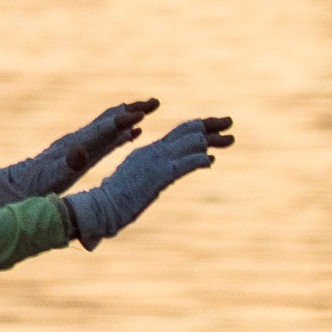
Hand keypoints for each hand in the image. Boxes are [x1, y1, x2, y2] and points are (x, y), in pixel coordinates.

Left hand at [0, 98, 157, 205]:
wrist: (14, 187)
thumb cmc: (33, 187)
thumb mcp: (50, 179)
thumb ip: (66, 165)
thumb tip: (80, 151)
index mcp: (75, 147)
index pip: (102, 130)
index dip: (122, 121)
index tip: (142, 113)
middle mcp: (79, 141)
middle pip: (108, 120)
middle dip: (131, 109)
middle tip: (156, 101)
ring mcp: (79, 145)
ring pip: (109, 126)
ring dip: (129, 116)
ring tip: (149, 108)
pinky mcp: (80, 153)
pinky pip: (106, 139)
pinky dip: (122, 133)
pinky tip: (136, 132)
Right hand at [67, 113, 232, 245]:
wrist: (100, 208)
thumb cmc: (117, 200)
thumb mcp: (143, 181)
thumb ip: (164, 172)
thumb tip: (192, 165)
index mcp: (147, 151)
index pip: (178, 133)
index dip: (200, 127)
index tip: (216, 127)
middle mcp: (152, 152)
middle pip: (187, 131)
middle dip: (210, 125)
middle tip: (230, 122)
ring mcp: (156, 162)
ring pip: (189, 143)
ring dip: (212, 140)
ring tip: (229, 138)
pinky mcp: (159, 176)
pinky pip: (185, 164)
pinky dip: (199, 160)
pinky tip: (210, 161)